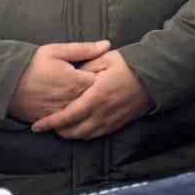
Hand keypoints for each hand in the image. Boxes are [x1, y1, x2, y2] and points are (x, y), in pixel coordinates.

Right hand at [7, 40, 111, 122]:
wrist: (3, 83)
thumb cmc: (31, 64)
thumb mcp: (56, 51)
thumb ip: (84, 49)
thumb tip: (107, 45)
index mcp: (75, 81)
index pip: (102, 81)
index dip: (105, 76)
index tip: (105, 72)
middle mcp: (70, 99)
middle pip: (94, 98)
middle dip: (98, 91)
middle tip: (99, 85)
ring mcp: (61, 111)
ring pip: (82, 110)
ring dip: (86, 104)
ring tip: (87, 96)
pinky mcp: (50, 120)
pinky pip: (68, 120)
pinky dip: (74, 114)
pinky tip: (75, 107)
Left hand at [31, 50, 151, 138]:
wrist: (157, 76)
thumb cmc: (131, 65)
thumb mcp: (107, 58)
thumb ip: (86, 65)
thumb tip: (71, 72)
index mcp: (97, 96)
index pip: (68, 115)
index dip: (50, 122)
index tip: (37, 126)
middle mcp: (103, 112)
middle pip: (73, 131)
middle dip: (58, 130)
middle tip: (47, 125)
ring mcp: (112, 120)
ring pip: (85, 136)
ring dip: (71, 134)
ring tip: (61, 128)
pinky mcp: (120, 123)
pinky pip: (98, 135)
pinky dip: (85, 135)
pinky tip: (80, 128)